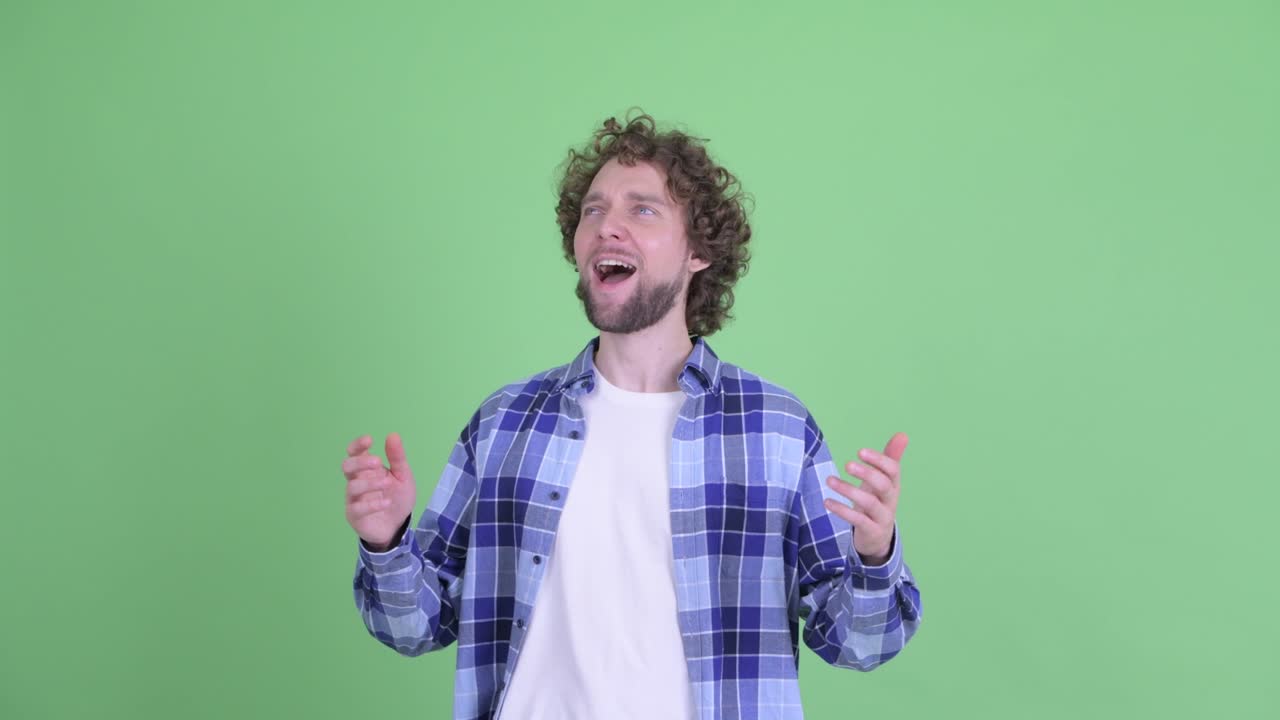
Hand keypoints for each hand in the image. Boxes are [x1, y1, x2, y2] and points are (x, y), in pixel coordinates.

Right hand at [343, 432, 416, 550]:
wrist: (398, 526)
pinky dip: (372, 504)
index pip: (354, 453)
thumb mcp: (403, 476)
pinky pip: (357, 508)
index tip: (369, 440)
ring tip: (388, 484)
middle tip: (378, 463)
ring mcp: (354, 499)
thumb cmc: (397, 498)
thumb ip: (398, 458)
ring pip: (352, 487)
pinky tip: (387, 503)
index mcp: (367, 469)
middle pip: (347, 467)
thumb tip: (393, 435)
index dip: (357, 445)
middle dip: (360, 462)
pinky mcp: (355, 515)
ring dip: (371, 483)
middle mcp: (357, 481)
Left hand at [824, 432, 907, 564]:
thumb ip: (890, 458)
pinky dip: (842, 510)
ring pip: (869, 503)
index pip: (893, 470)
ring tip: (830, 480)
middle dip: (867, 474)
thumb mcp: (884, 480)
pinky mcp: (871, 531)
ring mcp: (882, 517)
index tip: (860, 451)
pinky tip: (827, 501)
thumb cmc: (879, 501)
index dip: (878, 460)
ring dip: (849, 490)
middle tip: (847, 465)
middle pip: (884, 486)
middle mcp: (890, 501)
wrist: (879, 538)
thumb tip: (903, 434)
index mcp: (893, 485)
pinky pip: (858, 520)